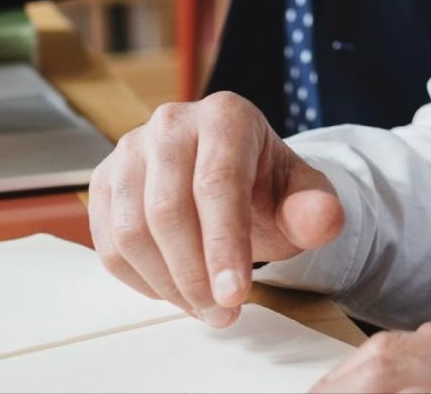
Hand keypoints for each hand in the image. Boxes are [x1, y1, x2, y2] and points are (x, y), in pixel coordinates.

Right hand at [88, 91, 346, 327]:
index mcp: (226, 116)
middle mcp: (171, 123)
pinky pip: (109, 244)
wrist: (235, 180)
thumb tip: (325, 218)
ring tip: (204, 308)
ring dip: (167, 284)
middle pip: (167, 210)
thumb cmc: (267, 189)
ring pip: (132, 231)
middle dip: (194, 275)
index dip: (223, 245)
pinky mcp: (105, 182)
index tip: (235, 295)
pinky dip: (140, 279)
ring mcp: (130, 150)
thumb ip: (315, 209)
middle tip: (224, 313)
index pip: (217, 183)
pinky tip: (175, 290)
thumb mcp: (302, 198)